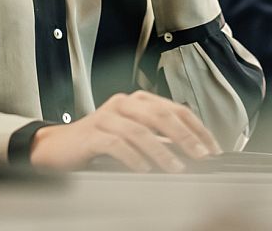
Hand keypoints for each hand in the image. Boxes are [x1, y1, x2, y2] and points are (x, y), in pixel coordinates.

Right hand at [28, 91, 220, 172]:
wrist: (58, 147)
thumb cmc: (99, 143)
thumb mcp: (133, 137)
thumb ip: (160, 139)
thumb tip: (193, 153)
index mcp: (139, 101)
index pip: (176, 109)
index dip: (197, 128)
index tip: (213, 148)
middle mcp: (124, 103)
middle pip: (161, 115)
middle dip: (185, 137)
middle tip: (200, 156)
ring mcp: (106, 117)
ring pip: (140, 131)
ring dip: (162, 151)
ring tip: (176, 168)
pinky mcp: (91, 134)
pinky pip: (116, 144)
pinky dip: (133, 157)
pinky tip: (144, 169)